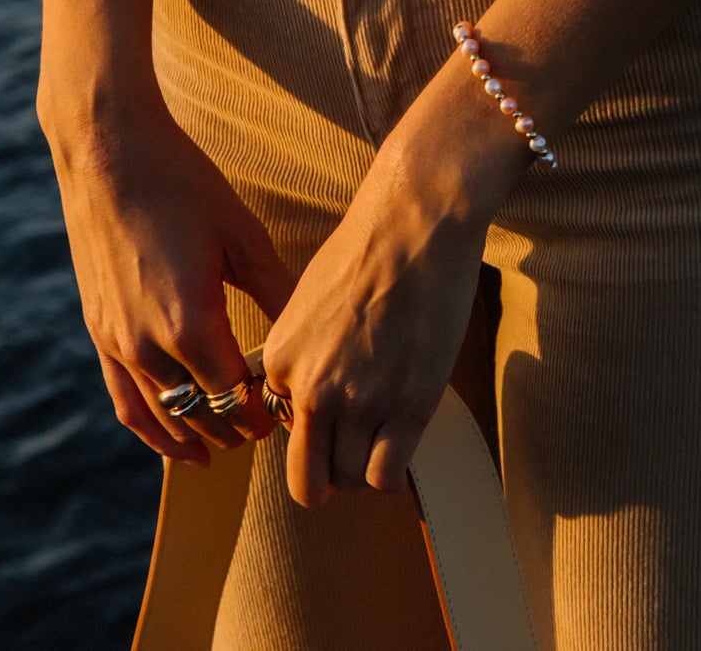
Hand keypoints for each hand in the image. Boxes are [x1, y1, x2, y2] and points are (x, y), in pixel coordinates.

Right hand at [45, 89, 292, 465]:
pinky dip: (152, 428)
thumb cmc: (182, 183)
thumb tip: (308, 334)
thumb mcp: (241, 234)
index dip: (264, 412)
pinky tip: (175, 437)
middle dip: (236, 425)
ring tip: (227, 441)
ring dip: (197, 434)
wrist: (108, 152)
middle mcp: (149, 346)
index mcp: (191, 323)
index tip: (287, 409)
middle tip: (266, 423)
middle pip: (202, 414)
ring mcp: (118, 343)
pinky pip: (125, 402)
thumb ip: (275, 291)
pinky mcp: (99, 333)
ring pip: (162, 418)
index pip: (237, 399)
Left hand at [262, 74, 518, 505]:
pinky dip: (393, 469)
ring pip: (351, 480)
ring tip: (385, 432)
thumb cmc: (367, 245)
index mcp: (283, 359)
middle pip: (307, 480)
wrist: (417, 219)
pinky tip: (403, 437)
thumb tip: (300, 387)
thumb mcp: (307, 297)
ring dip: (366, 465)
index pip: (283, 429)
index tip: (337, 404)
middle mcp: (313, 388)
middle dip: (325, 475)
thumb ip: (299, 349)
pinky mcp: (408, 404)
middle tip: (351, 450)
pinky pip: (386, 475)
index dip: (313, 421)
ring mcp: (361, 401)